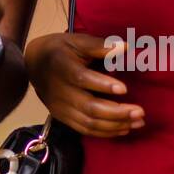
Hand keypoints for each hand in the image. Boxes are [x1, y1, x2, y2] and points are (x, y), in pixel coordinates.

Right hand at [24, 32, 144, 136]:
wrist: (33, 64)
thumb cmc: (60, 50)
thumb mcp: (77, 41)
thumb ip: (100, 45)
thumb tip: (125, 47)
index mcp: (62, 67)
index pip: (82, 79)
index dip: (103, 85)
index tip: (124, 88)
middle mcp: (60, 90)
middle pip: (89, 107)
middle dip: (117, 112)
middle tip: (140, 111)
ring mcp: (60, 107)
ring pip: (89, 123)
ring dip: (116, 125)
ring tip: (138, 122)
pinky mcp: (63, 117)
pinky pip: (85, 130)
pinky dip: (106, 132)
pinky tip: (124, 128)